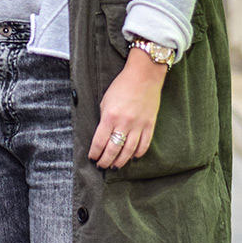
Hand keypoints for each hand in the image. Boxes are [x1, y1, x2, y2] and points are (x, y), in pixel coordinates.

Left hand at [88, 47, 166, 168]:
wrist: (144, 76)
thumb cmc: (122, 86)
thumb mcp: (106, 100)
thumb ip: (104, 118)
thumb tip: (103, 135)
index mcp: (110, 116)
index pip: (99, 141)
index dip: (95, 152)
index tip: (92, 157)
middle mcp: (124, 123)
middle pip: (113, 150)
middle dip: (106, 160)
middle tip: (102, 165)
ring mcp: (138, 125)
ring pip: (129, 151)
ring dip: (120, 161)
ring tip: (115, 166)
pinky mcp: (150, 125)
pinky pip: (144, 145)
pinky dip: (138, 154)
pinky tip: (132, 157)